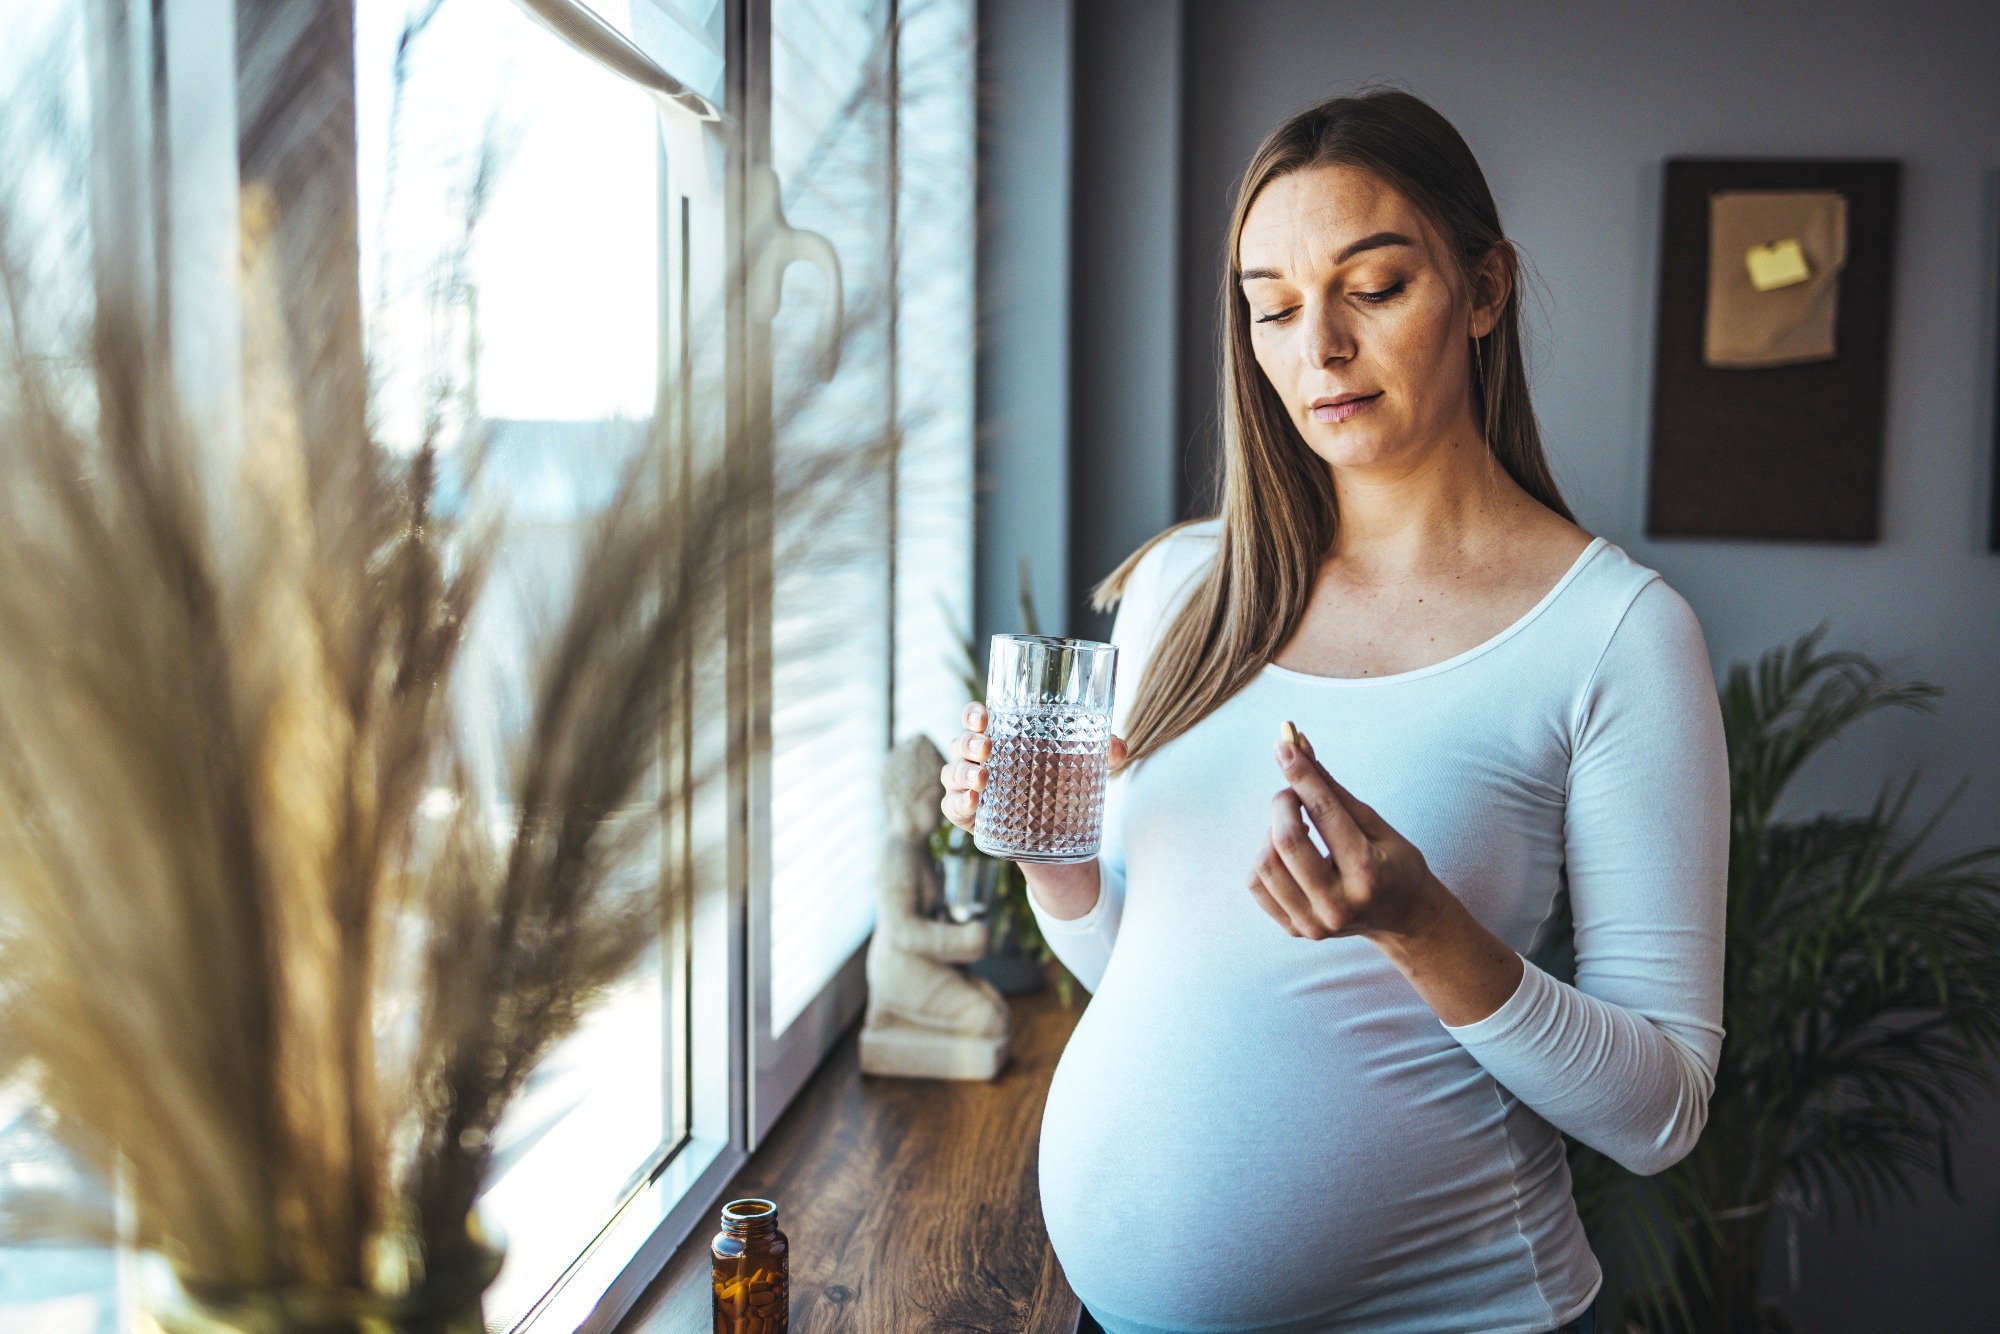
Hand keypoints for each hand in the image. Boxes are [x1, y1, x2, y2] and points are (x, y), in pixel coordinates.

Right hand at [942, 701, 1126, 921]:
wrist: (1058, 833)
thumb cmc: (1062, 783)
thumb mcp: (1085, 766)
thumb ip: (1104, 752)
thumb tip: (1119, 747)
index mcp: (1000, 736)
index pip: (975, 717)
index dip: (973, 714)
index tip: (984, 717)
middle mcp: (979, 758)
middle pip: (960, 742)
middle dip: (969, 743)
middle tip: (987, 748)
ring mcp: (970, 786)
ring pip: (952, 773)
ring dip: (963, 774)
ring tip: (982, 780)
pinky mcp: (969, 815)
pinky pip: (952, 807)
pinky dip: (958, 804)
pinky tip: (973, 803)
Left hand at [1247, 724, 1444, 941]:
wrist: (1403, 917)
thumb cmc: (1393, 862)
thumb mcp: (1375, 824)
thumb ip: (1333, 788)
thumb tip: (1299, 745)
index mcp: (1368, 873)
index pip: (1325, 814)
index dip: (1302, 776)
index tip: (1285, 746)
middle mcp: (1339, 904)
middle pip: (1287, 842)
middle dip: (1283, 803)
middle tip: (1293, 793)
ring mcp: (1315, 924)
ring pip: (1264, 863)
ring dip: (1272, 832)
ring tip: (1296, 828)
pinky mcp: (1296, 930)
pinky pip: (1257, 884)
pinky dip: (1265, 857)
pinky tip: (1288, 854)